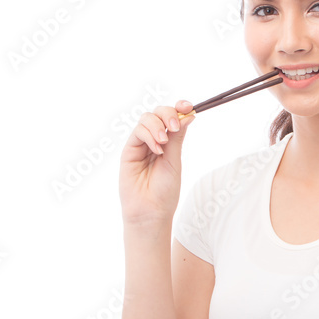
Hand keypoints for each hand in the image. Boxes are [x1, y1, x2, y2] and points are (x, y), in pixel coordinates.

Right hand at [119, 100, 195, 225]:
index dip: (179, 108)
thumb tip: (188, 115)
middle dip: (168, 113)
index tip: (188, 107)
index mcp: (169, 143)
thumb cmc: (165, 191)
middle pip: (158, 113)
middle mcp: (154, 141)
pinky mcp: (129, 150)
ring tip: (163, 144)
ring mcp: (141, 145)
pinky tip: (156, 149)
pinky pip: (137, 132)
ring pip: (146, 119)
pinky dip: (148, 135)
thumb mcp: (175, 161)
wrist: (151, 211)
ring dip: (157, 126)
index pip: (172, 118)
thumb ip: (178, 138)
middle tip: (174, 126)